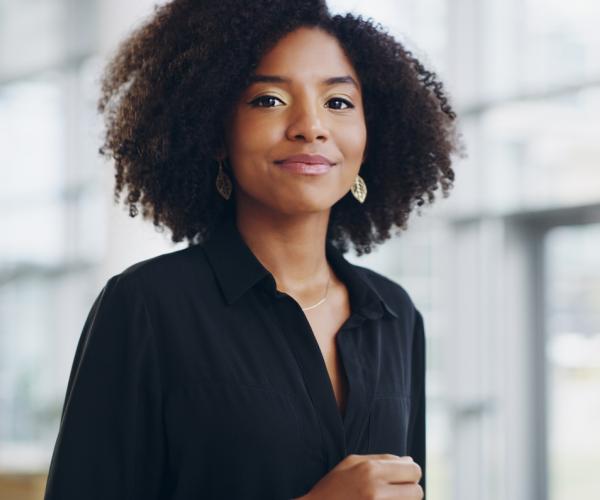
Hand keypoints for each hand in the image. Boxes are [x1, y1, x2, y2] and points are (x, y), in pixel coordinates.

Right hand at [301, 454, 422, 499]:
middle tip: (396, 489)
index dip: (411, 472)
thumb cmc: (332, 487)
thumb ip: (382, 458)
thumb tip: (409, 460)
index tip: (403, 475)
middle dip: (410, 489)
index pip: (413, 470)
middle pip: (417, 491)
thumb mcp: (352, 463)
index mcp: (370, 470)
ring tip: (388, 497)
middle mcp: (376, 491)